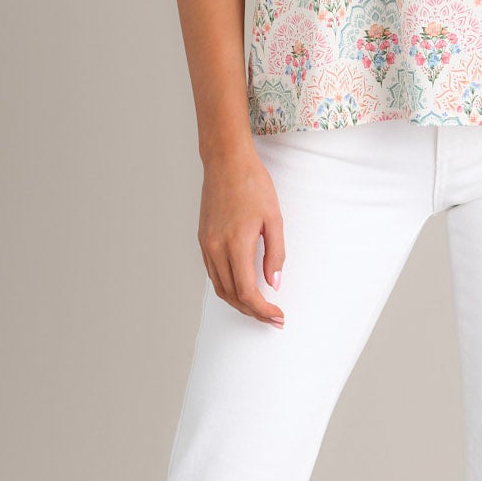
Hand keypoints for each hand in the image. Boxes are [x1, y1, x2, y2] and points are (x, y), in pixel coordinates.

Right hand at [198, 146, 286, 325]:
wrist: (226, 162)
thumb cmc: (254, 186)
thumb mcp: (274, 219)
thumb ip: (275, 255)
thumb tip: (274, 285)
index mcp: (236, 244)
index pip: (247, 292)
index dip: (263, 310)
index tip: (278, 316)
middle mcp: (216, 248)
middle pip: (231, 296)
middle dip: (253, 312)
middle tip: (273, 318)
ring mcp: (206, 245)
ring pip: (220, 287)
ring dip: (239, 303)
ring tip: (259, 307)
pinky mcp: (203, 240)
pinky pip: (213, 273)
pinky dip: (227, 287)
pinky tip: (242, 287)